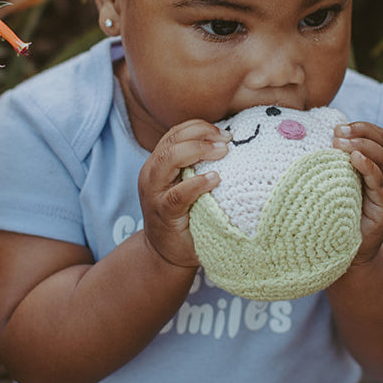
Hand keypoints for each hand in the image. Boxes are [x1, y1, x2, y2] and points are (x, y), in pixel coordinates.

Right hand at [138, 119, 229, 267]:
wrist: (166, 254)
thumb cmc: (186, 215)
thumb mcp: (187, 184)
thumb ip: (198, 166)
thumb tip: (232, 144)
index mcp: (158, 163)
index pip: (174, 133)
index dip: (198, 127)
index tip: (224, 132)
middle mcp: (151, 174)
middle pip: (171, 141)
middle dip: (200, 134)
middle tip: (227, 140)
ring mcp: (154, 193)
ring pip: (167, 159)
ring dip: (197, 151)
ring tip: (223, 152)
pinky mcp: (163, 213)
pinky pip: (177, 194)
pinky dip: (196, 183)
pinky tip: (215, 179)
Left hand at [333, 122, 382, 265]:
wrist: (346, 251)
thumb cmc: (335, 211)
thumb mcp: (332, 181)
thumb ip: (329, 161)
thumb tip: (305, 136)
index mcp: (375, 164)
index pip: (378, 136)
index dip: (362, 127)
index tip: (337, 126)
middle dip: (361, 133)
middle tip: (337, 133)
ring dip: (363, 146)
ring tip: (340, 144)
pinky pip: (381, 185)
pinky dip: (370, 169)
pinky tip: (356, 159)